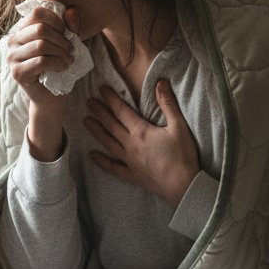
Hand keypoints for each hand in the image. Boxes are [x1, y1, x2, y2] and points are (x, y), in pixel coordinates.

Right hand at [7, 5, 73, 160]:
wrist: (52, 95)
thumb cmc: (57, 66)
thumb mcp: (65, 42)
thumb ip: (69, 26)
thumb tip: (71, 11)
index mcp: (21, 30)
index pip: (37, 13)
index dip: (56, 21)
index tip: (66, 34)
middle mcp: (12, 41)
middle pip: (40, 28)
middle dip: (61, 39)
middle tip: (70, 50)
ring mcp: (12, 57)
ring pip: (41, 45)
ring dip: (61, 53)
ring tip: (68, 60)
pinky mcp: (17, 73)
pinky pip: (41, 61)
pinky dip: (57, 63)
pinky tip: (63, 68)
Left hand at [84, 81, 199, 205]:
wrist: (182, 186)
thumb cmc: (182, 156)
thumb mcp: (179, 126)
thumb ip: (168, 104)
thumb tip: (160, 82)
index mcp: (141, 131)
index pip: (122, 111)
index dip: (111, 99)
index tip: (101, 89)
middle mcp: (130, 145)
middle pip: (111, 125)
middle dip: (99, 112)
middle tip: (88, 102)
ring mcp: (129, 161)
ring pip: (108, 143)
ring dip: (96, 131)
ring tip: (85, 122)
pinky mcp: (131, 175)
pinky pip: (113, 167)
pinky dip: (102, 161)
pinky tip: (92, 156)